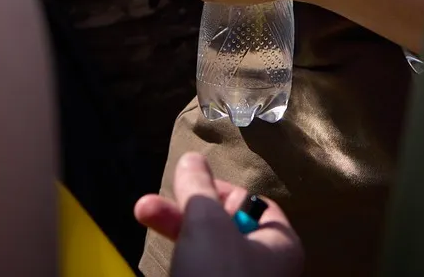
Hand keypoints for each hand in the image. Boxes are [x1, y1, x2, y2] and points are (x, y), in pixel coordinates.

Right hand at [137, 152, 301, 276]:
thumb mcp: (205, 223)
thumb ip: (198, 187)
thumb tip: (192, 158)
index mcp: (280, 245)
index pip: (250, 204)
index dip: (216, 191)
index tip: (186, 188)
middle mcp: (267, 270)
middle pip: (222, 228)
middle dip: (182, 214)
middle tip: (144, 208)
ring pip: (206, 255)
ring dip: (176, 238)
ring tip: (143, 221)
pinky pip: (199, 275)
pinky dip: (180, 266)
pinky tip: (166, 263)